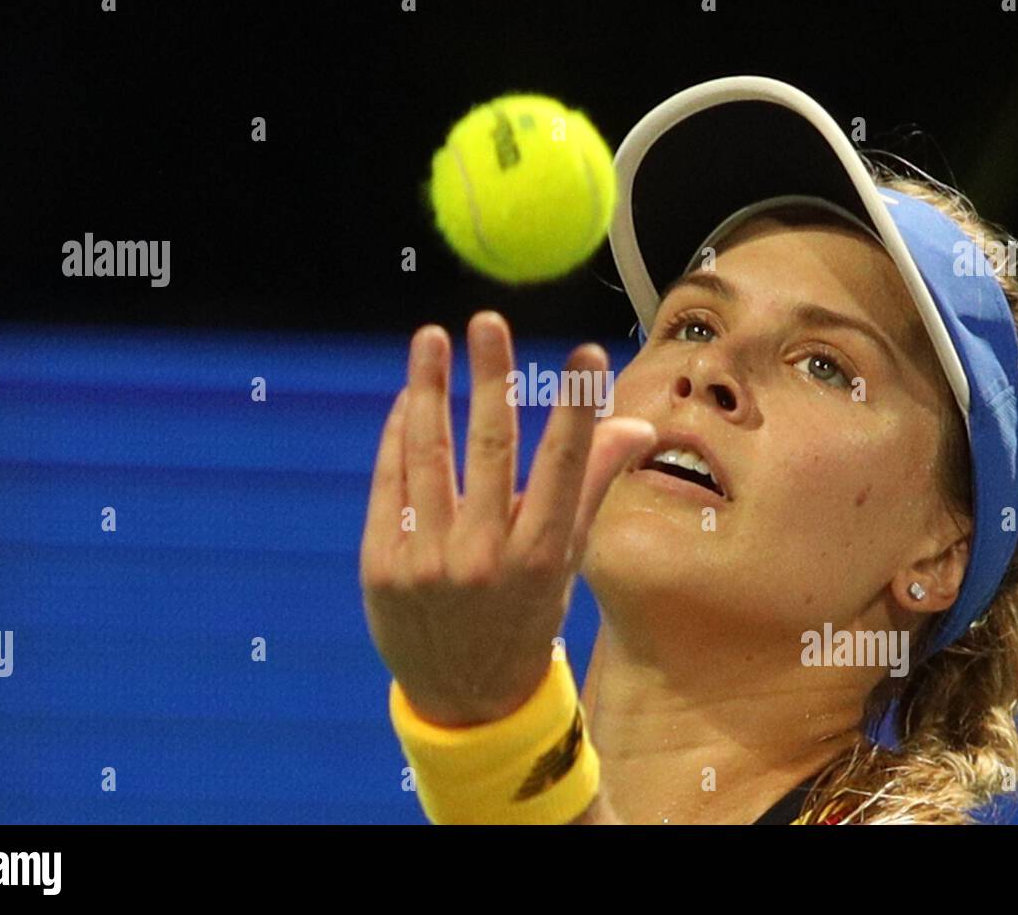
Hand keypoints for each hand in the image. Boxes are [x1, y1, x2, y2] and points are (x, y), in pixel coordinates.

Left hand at [359, 311, 655, 726]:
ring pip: (428, 457)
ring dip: (429, 391)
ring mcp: (427, 562)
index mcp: (542, 557)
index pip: (565, 468)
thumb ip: (591, 485)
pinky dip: (398, 435)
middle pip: (490, 451)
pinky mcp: (380, 564)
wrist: (464, 697)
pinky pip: (389, 482)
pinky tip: (407, 398)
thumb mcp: (565, 560)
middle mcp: (485, 558)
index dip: (578, 407)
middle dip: (492, 380)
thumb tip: (636, 423)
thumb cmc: (526, 614)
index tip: (587, 354)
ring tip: (431, 339)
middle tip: (487, 321)